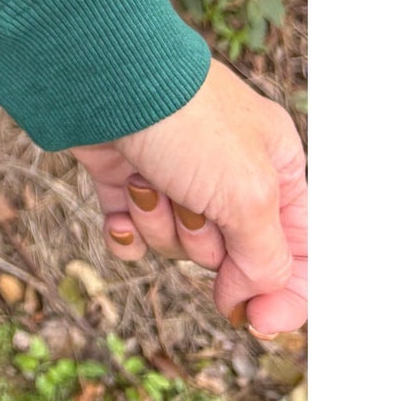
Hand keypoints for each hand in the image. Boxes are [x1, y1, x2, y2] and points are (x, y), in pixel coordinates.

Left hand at [67, 59, 306, 335]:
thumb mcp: (250, 196)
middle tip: (193, 205)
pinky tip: (120, 210)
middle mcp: (229, 171)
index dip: (282, 293)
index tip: (256, 323)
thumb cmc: (186, 122)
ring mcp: (175, 173)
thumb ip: (264, 259)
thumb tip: (252, 300)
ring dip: (160, 224)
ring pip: (177, 244)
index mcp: (276, 167)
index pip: (297, 250)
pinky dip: (125, 228)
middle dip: (204, 242)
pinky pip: (133, 233)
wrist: (102, 77)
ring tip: (150, 181)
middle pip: (230, 254)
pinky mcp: (127, 175)